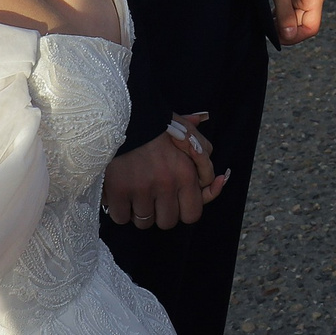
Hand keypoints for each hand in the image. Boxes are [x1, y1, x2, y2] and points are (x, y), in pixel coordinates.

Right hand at [101, 126, 225, 230]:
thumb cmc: (156, 124)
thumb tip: (218, 178)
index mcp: (186, 173)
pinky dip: (119, 210)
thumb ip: (204, 155)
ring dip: (139, 211)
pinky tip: (118, 195)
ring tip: (134, 193)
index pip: (192, 214)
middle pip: (168, 222)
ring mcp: (141, 189)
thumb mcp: (187, 132)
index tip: (173, 202)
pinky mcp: (117, 190)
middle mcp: (166, 184)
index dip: (182, 210)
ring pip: (143, 221)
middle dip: (160, 212)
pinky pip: (121, 217)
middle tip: (152, 197)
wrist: (123, 112)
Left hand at [269, 0, 323, 44]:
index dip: (295, 37)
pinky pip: (292, 11)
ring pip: (297, 19)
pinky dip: (282, 16)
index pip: (311, 28)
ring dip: (283, 23)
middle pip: (303, 25)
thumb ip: (285, 14)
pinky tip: (272, 14)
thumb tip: (288, 35)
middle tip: (269, 29)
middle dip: (287, 30)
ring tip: (269, 22)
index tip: (278, 38)